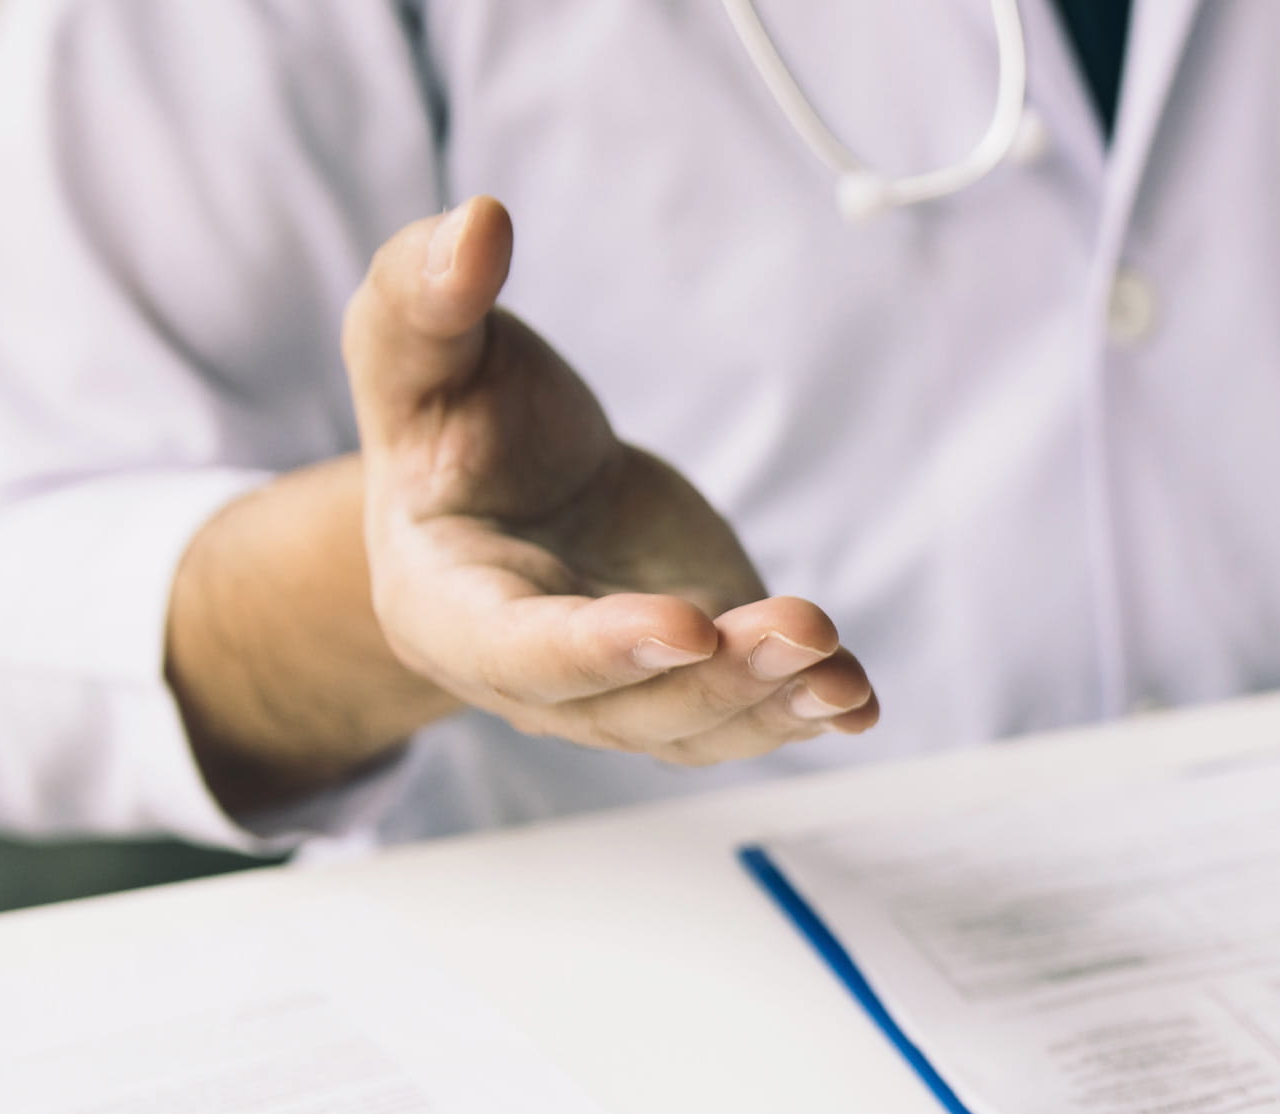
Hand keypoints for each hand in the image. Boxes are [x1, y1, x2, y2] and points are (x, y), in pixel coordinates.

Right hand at [342, 197, 877, 763]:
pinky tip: (858, 702)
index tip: (685, 621)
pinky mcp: (697, 681)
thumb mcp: (421, 350)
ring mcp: (621, 695)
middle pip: (629, 705)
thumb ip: (424, 297)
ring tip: (841, 674)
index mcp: (446, 607)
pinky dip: (807, 715)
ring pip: (698, 724)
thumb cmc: (456, 418)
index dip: (601, 647)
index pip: (520, 651)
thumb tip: (474, 224)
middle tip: (804, 630)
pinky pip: (749, 719)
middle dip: (721, 677)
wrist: (511, 483)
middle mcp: (533, 680)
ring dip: (775, 704)